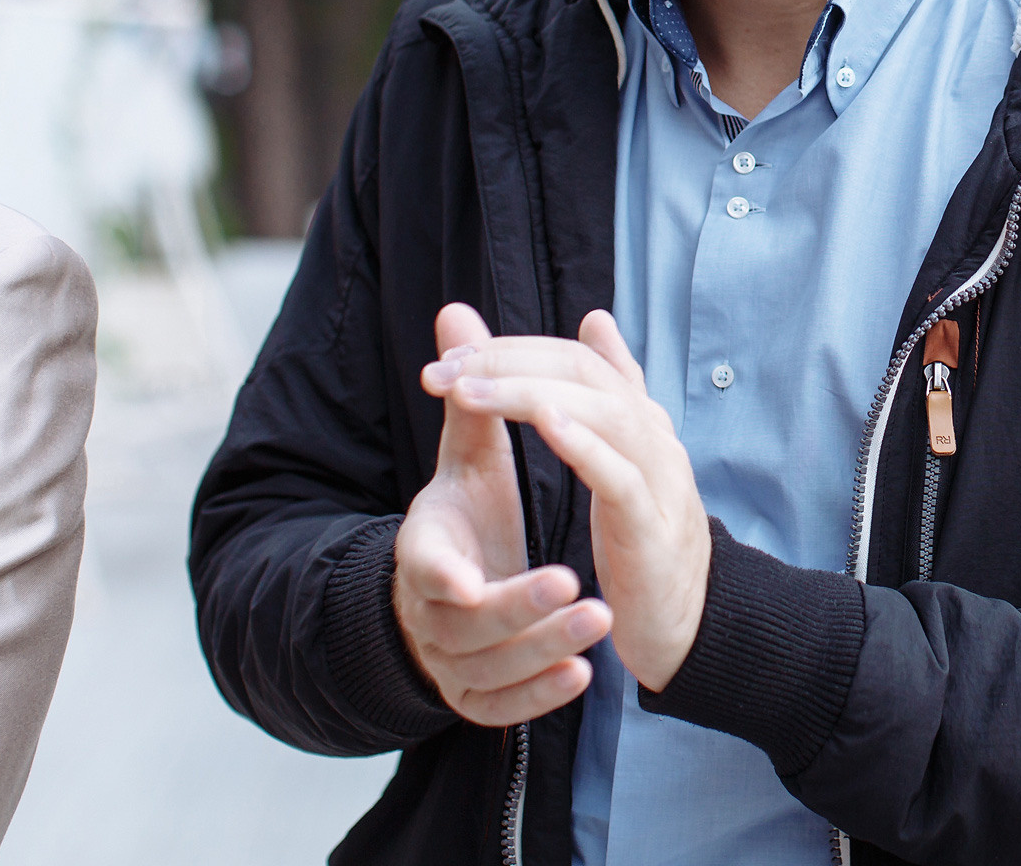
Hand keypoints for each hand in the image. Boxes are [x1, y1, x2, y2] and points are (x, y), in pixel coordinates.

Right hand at [394, 303, 612, 724]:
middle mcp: (429, 612)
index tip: (470, 581)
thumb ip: (472, 395)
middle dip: (522, 608)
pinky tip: (583, 675)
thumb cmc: (462, 517)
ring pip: (491, 670)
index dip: (442, 576)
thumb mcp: (465, 460)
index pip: (419, 567)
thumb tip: (457, 312)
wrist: (450, 597)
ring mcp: (451, 660)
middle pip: (466, 624)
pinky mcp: (478, 695)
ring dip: (545, 648)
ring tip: (601, 622)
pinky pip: (503, 707)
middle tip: (579, 588)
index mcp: (422, 551)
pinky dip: (542, 694)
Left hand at [425, 309, 711, 691]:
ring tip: (473, 391)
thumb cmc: (645, 541)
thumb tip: (597, 319)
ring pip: (604, 414)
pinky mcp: (653, 530)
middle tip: (449, 368)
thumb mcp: (622, 457)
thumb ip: (611, 391)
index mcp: (640, 422)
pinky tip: (547, 426)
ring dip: (532, 395)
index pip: (578, 360)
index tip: (454, 355)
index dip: (515, 350)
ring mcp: (660, 481)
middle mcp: (654, 440)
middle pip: (587, 376)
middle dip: (512, 364)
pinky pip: (622, 477)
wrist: (690, 624)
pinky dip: (585, 446)